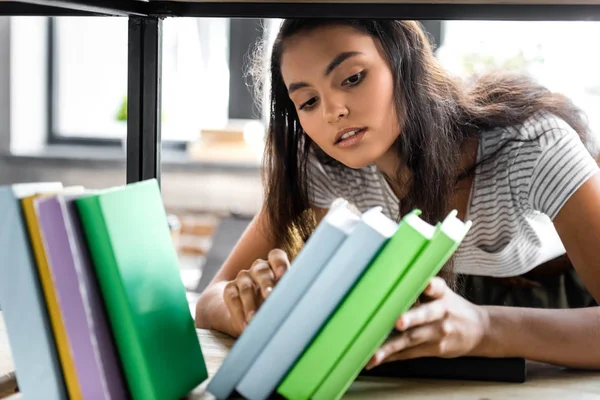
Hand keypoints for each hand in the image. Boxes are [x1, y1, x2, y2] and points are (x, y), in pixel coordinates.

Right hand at [223, 249, 289, 335]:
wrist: (248, 314)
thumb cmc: (274, 305)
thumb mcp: (283, 300)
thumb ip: (287, 297)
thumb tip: (293, 305)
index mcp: (274, 266)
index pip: (276, 257)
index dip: (279, 263)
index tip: (283, 274)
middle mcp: (258, 269)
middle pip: (261, 270)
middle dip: (266, 283)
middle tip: (269, 296)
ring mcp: (243, 278)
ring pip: (246, 287)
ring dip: (250, 304)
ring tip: (254, 319)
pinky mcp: (230, 289)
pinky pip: (233, 298)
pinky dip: (239, 313)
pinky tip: (245, 325)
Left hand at [365, 277, 489, 369]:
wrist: (479, 331)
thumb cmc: (453, 308)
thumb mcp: (443, 292)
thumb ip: (423, 286)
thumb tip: (395, 279)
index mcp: (441, 295)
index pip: (437, 287)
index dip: (431, 285)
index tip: (426, 285)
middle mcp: (440, 313)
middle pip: (424, 315)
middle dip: (411, 318)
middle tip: (399, 322)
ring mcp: (437, 334)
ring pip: (412, 339)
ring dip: (391, 347)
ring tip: (375, 354)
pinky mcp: (434, 349)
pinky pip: (409, 353)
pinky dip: (391, 357)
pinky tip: (376, 360)